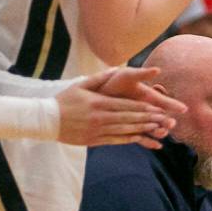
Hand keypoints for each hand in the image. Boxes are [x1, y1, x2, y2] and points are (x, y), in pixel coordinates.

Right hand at [55, 67, 183, 147]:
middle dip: (148, 119)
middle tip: (164, 119)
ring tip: (157, 129)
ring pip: (125, 131)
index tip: (158, 109)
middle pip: (129, 119)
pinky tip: (140, 139)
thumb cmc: (64, 100)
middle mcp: (100, 118)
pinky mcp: (94, 140)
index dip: (144, 109)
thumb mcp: (81, 85)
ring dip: (142, 130)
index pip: (126, 106)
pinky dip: (129, 140)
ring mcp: (97, 131)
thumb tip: (116, 69)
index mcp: (99, 103)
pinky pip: (115, 141)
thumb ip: (100, 78)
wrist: (46, 120)